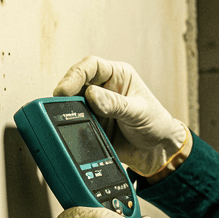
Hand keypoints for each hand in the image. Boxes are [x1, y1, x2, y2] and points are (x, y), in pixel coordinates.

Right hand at [53, 56, 187, 175]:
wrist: (158, 151)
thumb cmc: (156, 123)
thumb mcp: (139, 111)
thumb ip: (116, 104)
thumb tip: (91, 96)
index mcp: (117, 76)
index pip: (91, 67)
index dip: (74, 75)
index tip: (64, 90)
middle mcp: (103, 89)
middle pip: (76, 85)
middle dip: (66, 95)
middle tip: (60, 107)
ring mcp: (95, 108)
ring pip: (72, 105)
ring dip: (67, 112)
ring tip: (67, 121)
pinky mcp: (91, 126)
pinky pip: (75, 124)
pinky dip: (71, 128)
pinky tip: (72, 133)